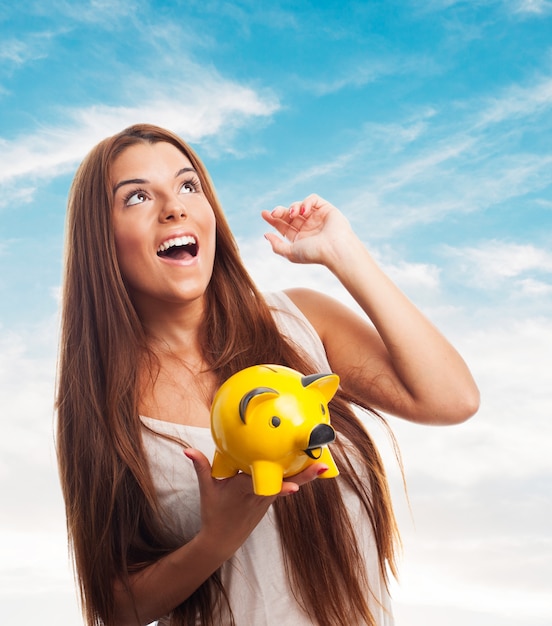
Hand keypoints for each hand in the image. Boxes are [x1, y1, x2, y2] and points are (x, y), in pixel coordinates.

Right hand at [184, 449, 327, 559]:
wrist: (222, 540)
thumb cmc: (214, 513)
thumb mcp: (206, 489)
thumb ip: (201, 466)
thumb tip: (187, 449)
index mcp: (246, 491)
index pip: (264, 486)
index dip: (280, 486)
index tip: (294, 487)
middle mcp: (261, 495)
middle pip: (285, 483)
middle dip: (305, 476)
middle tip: (323, 466)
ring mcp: (268, 499)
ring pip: (289, 483)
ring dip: (306, 475)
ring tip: (323, 465)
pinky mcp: (270, 500)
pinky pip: (285, 486)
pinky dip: (296, 477)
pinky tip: (310, 468)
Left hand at [261, 194, 354, 266]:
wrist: (335, 249)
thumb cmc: (314, 253)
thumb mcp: (291, 253)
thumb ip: (277, 246)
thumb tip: (266, 235)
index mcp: (300, 238)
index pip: (283, 226)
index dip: (273, 219)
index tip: (264, 213)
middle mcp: (308, 227)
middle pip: (289, 214)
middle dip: (280, 212)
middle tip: (275, 213)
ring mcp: (317, 217)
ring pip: (299, 205)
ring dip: (293, 207)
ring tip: (294, 213)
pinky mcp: (326, 209)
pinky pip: (313, 199)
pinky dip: (306, 202)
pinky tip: (303, 211)